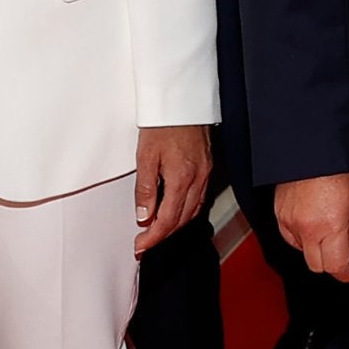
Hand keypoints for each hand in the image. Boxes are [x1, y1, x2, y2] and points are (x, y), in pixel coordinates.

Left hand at [132, 123, 211, 245]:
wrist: (182, 102)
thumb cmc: (164, 124)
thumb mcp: (145, 157)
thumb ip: (145, 189)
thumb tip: (143, 215)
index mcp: (181, 178)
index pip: (167, 219)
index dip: (153, 237)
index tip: (141, 246)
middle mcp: (197, 179)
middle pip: (182, 220)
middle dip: (162, 235)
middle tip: (145, 243)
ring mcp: (205, 174)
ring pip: (192, 212)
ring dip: (175, 225)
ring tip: (156, 231)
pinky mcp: (207, 168)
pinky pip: (199, 199)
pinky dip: (186, 211)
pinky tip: (175, 211)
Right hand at [275, 170, 348, 281]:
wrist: (310, 147)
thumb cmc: (338, 166)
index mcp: (331, 226)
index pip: (336, 265)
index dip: (345, 274)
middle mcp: (308, 229)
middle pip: (317, 266)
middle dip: (331, 264)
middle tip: (342, 253)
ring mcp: (290, 223)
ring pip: (302, 253)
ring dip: (316, 250)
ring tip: (327, 231)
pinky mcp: (279, 216)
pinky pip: (290, 238)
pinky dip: (301, 239)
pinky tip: (312, 225)